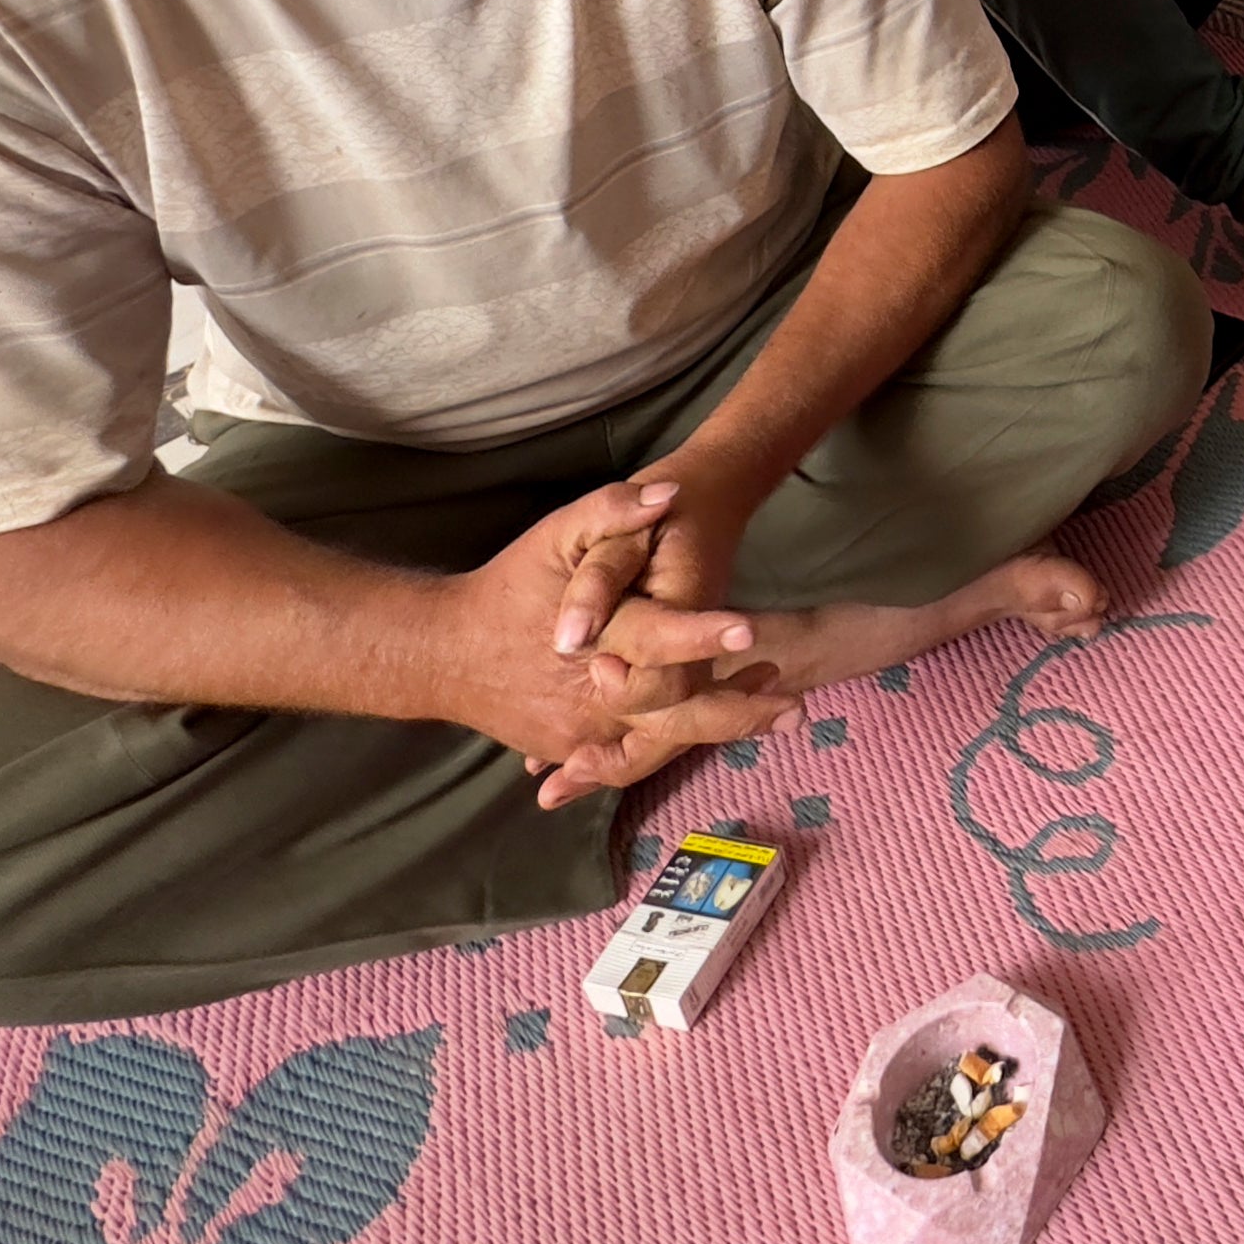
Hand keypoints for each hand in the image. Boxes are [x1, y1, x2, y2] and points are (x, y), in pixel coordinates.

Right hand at [445, 478, 795, 809]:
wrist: (445, 652)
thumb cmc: (509, 586)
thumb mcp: (555, 535)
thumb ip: (610, 510)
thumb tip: (667, 494)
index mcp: (592, 644)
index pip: (656, 642)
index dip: (702, 635)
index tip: (749, 628)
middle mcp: (592, 701)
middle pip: (679, 716)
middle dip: (741, 710)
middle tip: (797, 702)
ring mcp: (585, 735)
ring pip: (667, 741)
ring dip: (726, 725)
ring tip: (782, 708)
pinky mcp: (580, 749)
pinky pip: (642, 749)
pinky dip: (686, 736)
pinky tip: (732, 720)